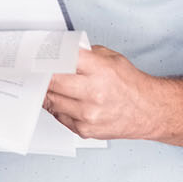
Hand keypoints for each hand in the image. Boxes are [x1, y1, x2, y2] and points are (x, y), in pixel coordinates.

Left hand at [43, 45, 169, 141]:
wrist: (149, 111)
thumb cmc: (130, 84)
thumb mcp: (111, 58)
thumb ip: (84, 54)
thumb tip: (58, 52)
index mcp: (99, 70)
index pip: (61, 60)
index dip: (45, 58)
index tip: (35, 57)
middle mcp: (93, 93)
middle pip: (52, 82)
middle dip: (41, 76)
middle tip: (34, 72)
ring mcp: (88, 114)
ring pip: (52, 100)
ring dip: (47, 92)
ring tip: (45, 85)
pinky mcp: (85, 129)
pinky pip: (59, 116)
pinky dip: (57, 108)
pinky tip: (62, 100)